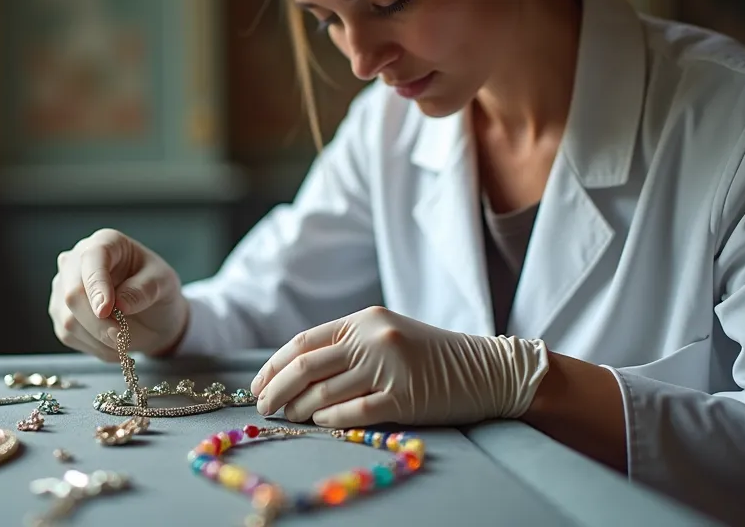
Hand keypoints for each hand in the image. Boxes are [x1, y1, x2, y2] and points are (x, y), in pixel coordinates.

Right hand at [48, 229, 188, 361]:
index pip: (92, 259)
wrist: (151, 312)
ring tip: (125, 343)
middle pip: (73, 293)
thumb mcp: (164, 283)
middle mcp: (76, 261)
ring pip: (69, 319)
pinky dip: (94, 347)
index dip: (97, 285)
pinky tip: (114, 346)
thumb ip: (145, 289)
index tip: (106, 310)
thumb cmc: (156, 288)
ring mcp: (63, 287)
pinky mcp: (60, 313)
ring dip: (99, 339)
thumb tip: (121, 304)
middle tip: (121, 339)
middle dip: (98, 322)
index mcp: (105, 242)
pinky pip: (69, 335)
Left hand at [250, 307, 548, 427]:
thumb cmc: (431, 357)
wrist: (487, 370)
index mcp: (364, 320)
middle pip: (305, 367)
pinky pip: (353, 412)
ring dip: (298, 409)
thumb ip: (345, 346)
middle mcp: (373, 339)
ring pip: (323, 392)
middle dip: (275, 390)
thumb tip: (292, 372)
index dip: (272, 366)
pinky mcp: (404, 398)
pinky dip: (329, 420)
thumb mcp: (386, 336)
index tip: (256, 386)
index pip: (303, 342)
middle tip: (262, 408)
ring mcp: (389, 368)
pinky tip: (320, 423)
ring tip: (289, 418)